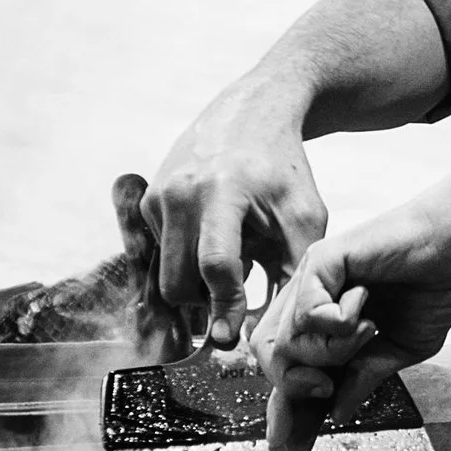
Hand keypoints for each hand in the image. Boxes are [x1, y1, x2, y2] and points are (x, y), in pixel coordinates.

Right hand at [144, 77, 328, 347]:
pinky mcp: (147, 202)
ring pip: (164, 274)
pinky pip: (158, 255)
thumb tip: (274, 329)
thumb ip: (293, 269)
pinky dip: (185, 261)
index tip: (233, 336)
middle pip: (178, 281)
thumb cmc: (283, 170)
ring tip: (234, 258)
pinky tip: (216, 239)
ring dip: (196, 284)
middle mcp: (180, 193)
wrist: (251, 114)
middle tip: (238, 298)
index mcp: (222, 192)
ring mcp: (157, 196)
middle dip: (206, 302)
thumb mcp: (303, 215)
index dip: (226, 305)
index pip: (216, 264)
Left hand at [249, 192, 450, 422]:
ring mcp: (313, 276)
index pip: (289, 364)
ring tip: (368, 330)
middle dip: (296, 384)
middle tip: (329, 384)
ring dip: (330, 351)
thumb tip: (338, 412)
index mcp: (325, 315)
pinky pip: (308, 312)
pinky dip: (338, 323)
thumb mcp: (402, 346)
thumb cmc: (436, 282)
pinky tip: (365, 305)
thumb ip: (365, 375)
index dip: (284, 403)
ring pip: (288, 339)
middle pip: (270, 354)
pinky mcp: (324, 259)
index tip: (287, 440)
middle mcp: (310, 294)